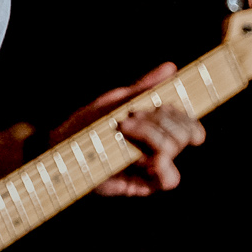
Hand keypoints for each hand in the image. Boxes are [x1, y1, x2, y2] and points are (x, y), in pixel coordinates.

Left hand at [52, 63, 207, 196]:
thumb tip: (171, 67)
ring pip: (173, 148)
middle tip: (134, 114)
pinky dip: (163, 164)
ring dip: (152, 133)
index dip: (188, 117)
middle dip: (163, 118)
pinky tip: (146, 158)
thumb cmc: (89, 124)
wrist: (64, 147)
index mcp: (157, 127)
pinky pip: (170, 179)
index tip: (171, 107)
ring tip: (125, 126)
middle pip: (183, 132)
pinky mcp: (145, 184)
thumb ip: (145, 88)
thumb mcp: (118, 101)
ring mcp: (153, 166)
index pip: (187, 123)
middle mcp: (159, 147)